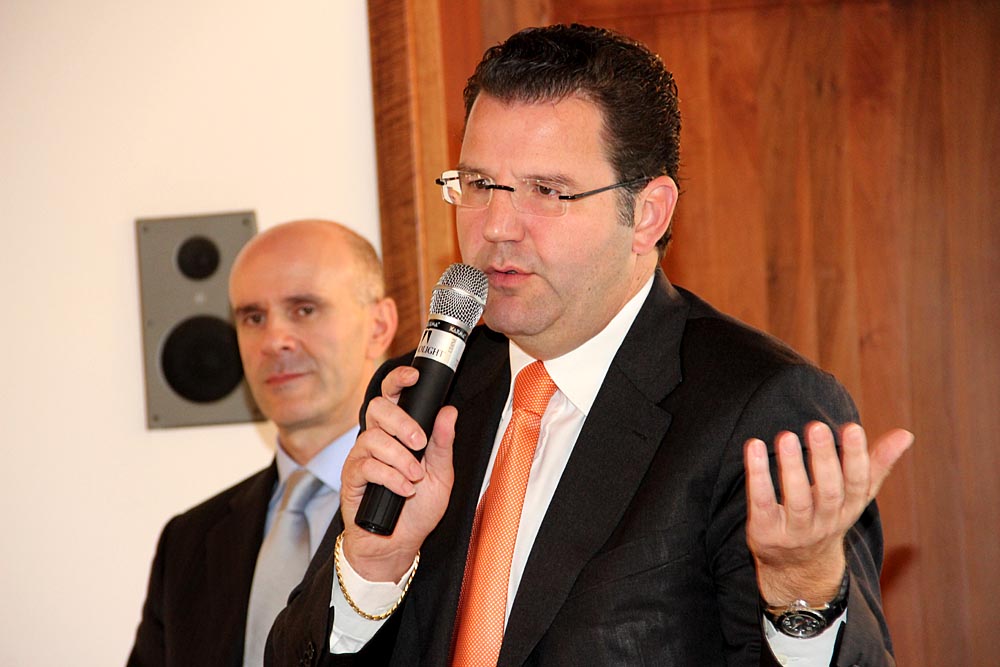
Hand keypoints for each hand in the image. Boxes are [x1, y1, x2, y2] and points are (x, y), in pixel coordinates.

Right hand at [339, 366, 456, 582]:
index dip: (398, 380)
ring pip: (373, 438)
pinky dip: (390, 478)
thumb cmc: (418, 510)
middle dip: (402, 423)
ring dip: (400, 459)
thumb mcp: (441, 475)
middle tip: (420, 444)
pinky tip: (403, 490)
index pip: (392, 396)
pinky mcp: (351, 477)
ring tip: (414, 479)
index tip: (413, 376)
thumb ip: (443, 444)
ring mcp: (362, 457)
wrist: (399, 544)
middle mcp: (377, 439)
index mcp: (398, 432)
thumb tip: (449, 412)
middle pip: (378, 408)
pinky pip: (367, 466)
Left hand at [744, 422, 912, 604]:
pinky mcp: (766, 532)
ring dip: (792, 467)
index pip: (856, 484)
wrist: (798, 567)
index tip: (852, 427)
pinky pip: (762, 502)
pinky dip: (758, 476)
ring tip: (787, 436)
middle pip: (828, 492)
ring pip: (797, 501)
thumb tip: (906, 434)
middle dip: (824, 459)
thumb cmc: (828, 516)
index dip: (856, 457)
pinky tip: (753, 447)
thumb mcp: (854, 496)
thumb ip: (876, 464)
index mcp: (848, 509)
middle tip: (817, 426)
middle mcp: (825, 522)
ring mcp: (795, 531)